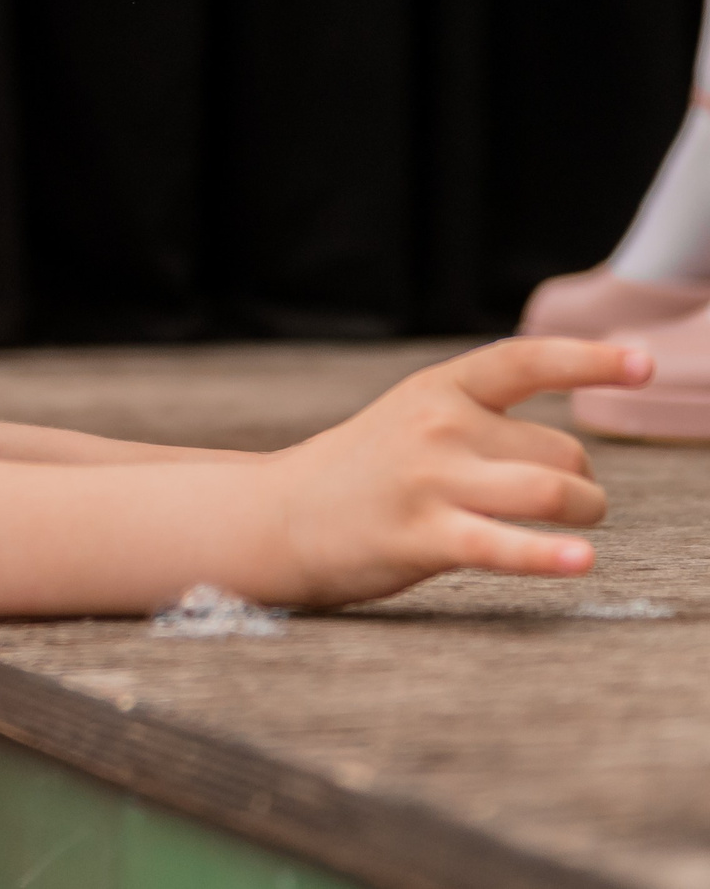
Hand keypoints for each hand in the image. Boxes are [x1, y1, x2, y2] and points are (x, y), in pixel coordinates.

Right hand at [256, 337, 650, 606]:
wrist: (277, 517)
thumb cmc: (363, 473)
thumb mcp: (413, 418)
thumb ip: (483, 420)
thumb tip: (576, 456)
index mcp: (438, 388)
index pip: (526, 361)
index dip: (591, 360)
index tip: (645, 365)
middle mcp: (438, 425)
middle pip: (562, 451)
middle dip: (581, 482)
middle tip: (562, 504)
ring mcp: (430, 480)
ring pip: (553, 491)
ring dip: (584, 515)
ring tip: (576, 534)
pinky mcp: (422, 536)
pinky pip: (504, 544)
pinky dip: (549, 555)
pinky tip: (578, 561)